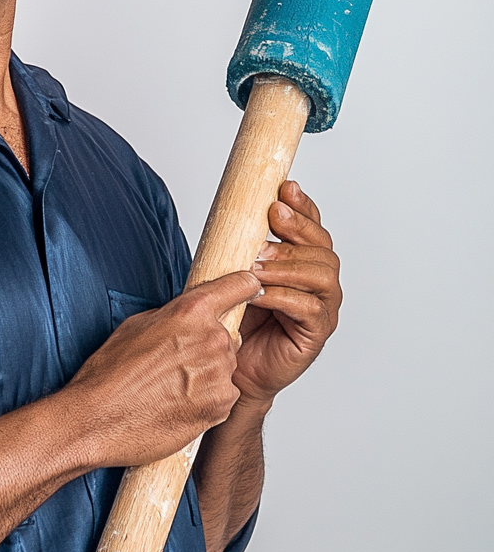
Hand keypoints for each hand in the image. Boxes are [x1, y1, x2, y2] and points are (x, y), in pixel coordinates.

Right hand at [61, 271, 261, 468]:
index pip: (240, 285)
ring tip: (171, 385)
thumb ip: (173, 315)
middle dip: (209, 342)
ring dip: (207, 372)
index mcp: (191, 311)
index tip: (249, 288)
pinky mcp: (222, 405)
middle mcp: (212, 339)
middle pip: (228, 333)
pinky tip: (177, 402)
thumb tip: (187, 316)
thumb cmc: (111, 372)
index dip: (245, 286)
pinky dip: (207, 398)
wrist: (99, 418)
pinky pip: (223, 394)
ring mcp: (220, 374)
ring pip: (225, 366)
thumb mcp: (137, 324)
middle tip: (178, 359)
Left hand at [234, 180, 341, 408]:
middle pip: (321, 247)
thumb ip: (240, 242)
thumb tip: (231, 206)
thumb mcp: (234, 269)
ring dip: (287, 264)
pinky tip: (260, 293)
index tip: (284, 188)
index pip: (312, 227)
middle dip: (295, 230)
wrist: (231, 363)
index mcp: (302, 261)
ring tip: (256, 264)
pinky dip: (283, 297)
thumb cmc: (234, 315)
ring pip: (319, 275)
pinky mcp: (315, 333)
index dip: (303, 207)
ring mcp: (321, 308)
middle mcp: (319, 282)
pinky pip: (309, 308)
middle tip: (270, 220)